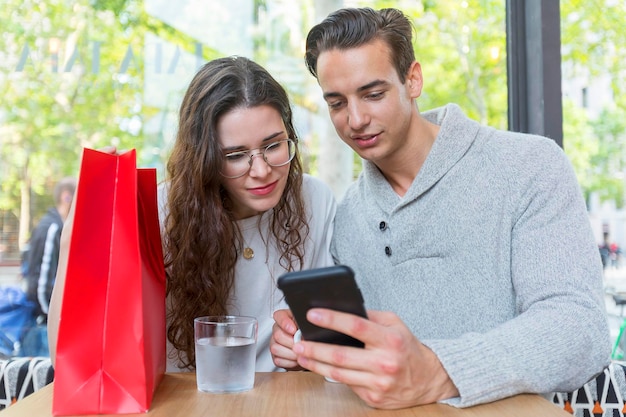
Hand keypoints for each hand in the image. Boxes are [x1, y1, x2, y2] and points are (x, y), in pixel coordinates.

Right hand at [270, 309, 303, 369]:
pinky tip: (297, 359)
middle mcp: (277, 329)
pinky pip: (278, 360)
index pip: (279, 316)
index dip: (285, 323)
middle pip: (278, 335)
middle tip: (302, 344)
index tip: (294, 330)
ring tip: (301, 352)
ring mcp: (274, 343)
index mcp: (285, 318)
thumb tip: (306, 330)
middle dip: (292, 342)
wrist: (309, 350)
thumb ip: (305, 324)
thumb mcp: (309, 325)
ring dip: (291, 353)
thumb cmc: (308, 334)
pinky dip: (289, 362)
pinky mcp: (275, 356)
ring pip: (276, 348)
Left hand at [292, 309, 458, 408]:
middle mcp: (385, 363)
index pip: (356, 326)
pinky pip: (347, 385)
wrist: (428, 379)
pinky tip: (319, 366)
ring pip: (339, 373)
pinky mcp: (374, 398)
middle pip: (341, 354)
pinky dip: (331, 375)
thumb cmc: (407, 347)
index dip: (332, 319)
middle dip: (315, 347)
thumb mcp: (394, 324)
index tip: (312, 314)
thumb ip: (370, 316)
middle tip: (298, 341)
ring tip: (301, 354)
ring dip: (316, 364)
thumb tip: (340, 309)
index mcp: (390, 340)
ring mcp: (379, 383)